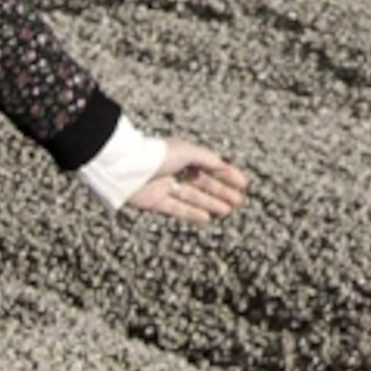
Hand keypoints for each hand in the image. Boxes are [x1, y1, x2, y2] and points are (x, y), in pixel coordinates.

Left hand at [126, 142, 247, 223]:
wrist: (127, 167)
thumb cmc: (158, 155)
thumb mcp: (188, 152)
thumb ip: (208, 159)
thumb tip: (225, 165)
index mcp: (184, 154)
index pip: (211, 165)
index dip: (227, 174)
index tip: (243, 184)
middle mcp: (176, 170)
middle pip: (203, 182)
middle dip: (222, 191)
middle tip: (238, 201)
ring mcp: (166, 186)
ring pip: (193, 196)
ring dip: (211, 203)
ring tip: (227, 211)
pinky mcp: (156, 201)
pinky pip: (178, 208)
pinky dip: (192, 213)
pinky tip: (206, 218)